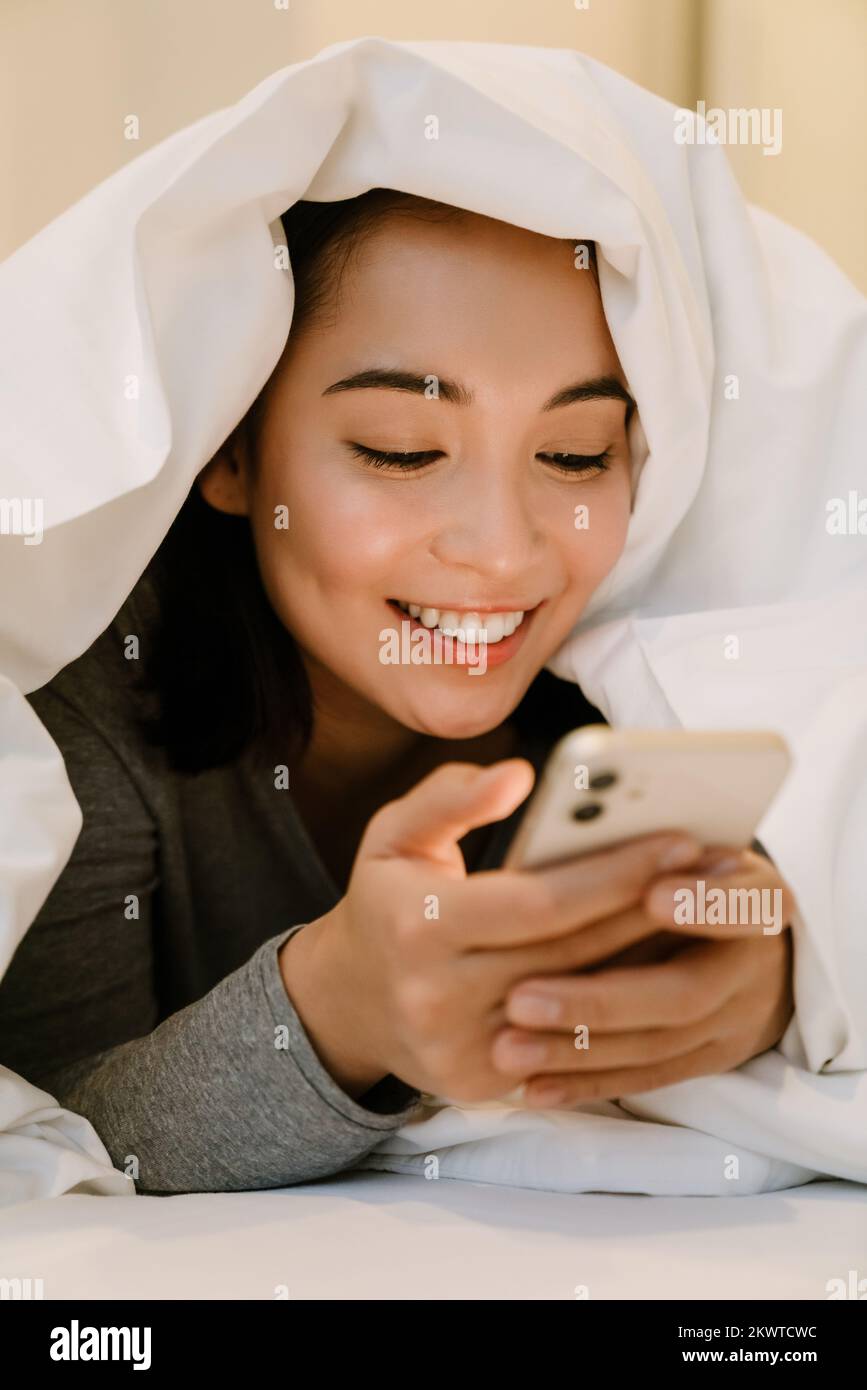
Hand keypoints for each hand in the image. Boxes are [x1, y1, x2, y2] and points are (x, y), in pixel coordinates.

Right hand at [279, 758, 703, 1102]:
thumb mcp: (395, 835)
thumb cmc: (386, 903)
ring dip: (650, 958)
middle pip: (574, 954)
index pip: (542, 903)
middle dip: (652, 909)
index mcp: (420, 926)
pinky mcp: (484, 1084)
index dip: (617, 873)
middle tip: (714, 871)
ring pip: (582, 1004)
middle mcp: (438, 997)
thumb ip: (449, 796)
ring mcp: (464, 1049)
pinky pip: (570, 1044)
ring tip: (704, 913)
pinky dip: (620, 1006)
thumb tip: (519, 774)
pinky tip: (661, 965)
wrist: (347, 1002)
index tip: (680, 841)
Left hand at [494, 849, 795, 1105]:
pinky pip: (645, 1079)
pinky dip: (587, 1083)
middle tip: (520, 997)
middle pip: (683, 994)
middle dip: (598, 999)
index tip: (651, 894)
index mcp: (758, 891)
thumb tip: (515, 783)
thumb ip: (625, 827)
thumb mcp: (678, 827)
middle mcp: (758, 962)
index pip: (746, 902)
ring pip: (654, 1046)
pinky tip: (532, 1088)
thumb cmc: (683, 861)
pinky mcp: (708, 1059)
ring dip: (577, 1050)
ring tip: (506, 1045)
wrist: (748, 938)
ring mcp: (736, 1020)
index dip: (702, 902)